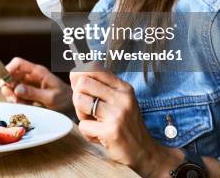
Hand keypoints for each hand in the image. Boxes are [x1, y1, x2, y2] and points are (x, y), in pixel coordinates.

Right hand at [0, 57, 72, 111]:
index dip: (8, 69)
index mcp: (37, 72)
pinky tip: (24, 106)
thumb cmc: (64, 99)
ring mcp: (28, 84)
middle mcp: (31, 76)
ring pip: (11, 86)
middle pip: (11, 75)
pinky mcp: (27, 92)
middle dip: (8, 87)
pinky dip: (16, 101)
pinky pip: (16, 94)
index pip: (18, 63)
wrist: (71, 105)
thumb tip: (17, 89)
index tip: (5, 83)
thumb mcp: (51, 97)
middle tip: (13, 100)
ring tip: (21, 104)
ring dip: (12, 96)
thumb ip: (34, 93)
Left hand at [70, 68, 184, 176]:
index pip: (94, 68)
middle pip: (82, 82)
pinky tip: (99, 136)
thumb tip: (75, 75)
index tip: (78, 86)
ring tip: (92, 122)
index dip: (79, 75)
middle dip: (77, 96)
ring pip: (79, 100)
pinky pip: (82, 125)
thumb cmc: (126, 125)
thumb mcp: (120, 100)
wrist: (145, 151)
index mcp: (123, 87)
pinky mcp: (111, 131)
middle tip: (86, 109)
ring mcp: (117, 114)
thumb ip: (101, 87)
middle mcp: (121, 97)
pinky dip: (86, 133)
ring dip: (80, 114)